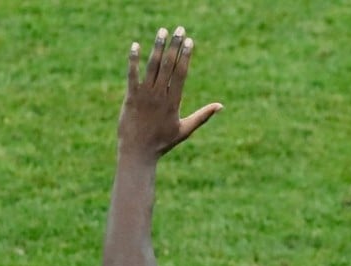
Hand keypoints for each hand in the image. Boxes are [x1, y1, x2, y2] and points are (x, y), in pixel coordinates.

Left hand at [117, 26, 222, 160]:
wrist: (138, 151)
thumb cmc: (163, 142)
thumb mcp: (186, 129)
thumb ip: (203, 116)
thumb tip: (221, 106)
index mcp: (173, 102)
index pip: (181, 73)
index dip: (185, 56)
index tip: (189, 41)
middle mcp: (159, 96)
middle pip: (168, 65)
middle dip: (174, 45)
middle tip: (179, 29)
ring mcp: (144, 95)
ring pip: (152, 66)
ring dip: (157, 47)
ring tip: (162, 31)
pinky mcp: (130, 96)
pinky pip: (132, 74)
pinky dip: (133, 59)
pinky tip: (135, 45)